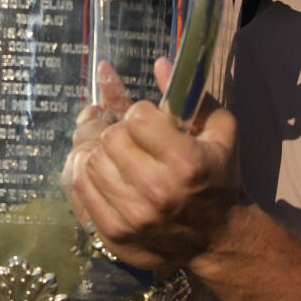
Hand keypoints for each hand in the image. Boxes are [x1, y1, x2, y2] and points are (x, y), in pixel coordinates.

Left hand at [64, 57, 241, 273]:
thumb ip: (191, 95)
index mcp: (186, 162)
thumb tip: (159, 62)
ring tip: (118, 157)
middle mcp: (157, 191)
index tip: (149, 122)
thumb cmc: (220, 178)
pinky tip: (104, 173)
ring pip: (91, 163)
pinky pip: (80, 189)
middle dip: (118, 132)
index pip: (137, 117)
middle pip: (109, 139)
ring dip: (101, 154)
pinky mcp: (113, 233)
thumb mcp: (220, 132)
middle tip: (131, 139)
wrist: (218, 239)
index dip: (140, 113)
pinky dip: (87, 175)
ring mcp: (132, 216)